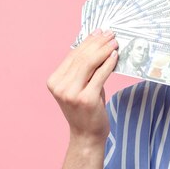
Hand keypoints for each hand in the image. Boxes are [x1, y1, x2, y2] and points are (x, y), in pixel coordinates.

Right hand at [47, 29, 118, 145]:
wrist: (86, 135)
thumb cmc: (85, 110)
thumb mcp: (80, 86)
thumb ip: (84, 69)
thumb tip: (97, 44)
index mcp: (54, 81)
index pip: (73, 55)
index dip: (87, 42)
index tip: (99, 32)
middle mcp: (60, 86)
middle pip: (81, 57)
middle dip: (97, 43)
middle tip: (110, 34)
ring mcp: (71, 93)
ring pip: (89, 63)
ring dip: (104, 50)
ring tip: (114, 42)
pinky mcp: (86, 99)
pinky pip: (100, 75)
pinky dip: (108, 63)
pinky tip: (115, 56)